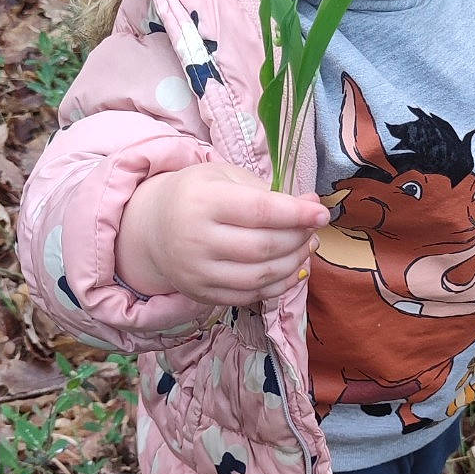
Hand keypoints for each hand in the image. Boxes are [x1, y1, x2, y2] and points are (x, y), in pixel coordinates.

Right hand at [116, 162, 329, 308]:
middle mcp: (196, 239)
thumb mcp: (226, 177)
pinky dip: (278, 285)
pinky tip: (291, 269)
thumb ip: (269, 191)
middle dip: (298, 239)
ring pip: (260, 276)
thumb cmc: (197, 195)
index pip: (260, 211)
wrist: (152, 228)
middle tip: (313, 230)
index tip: (321, 214)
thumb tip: (312, 205)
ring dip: (293, 263)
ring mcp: (197, 272)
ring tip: (306, 247)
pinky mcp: (201, 294)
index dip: (297, 214)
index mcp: (202, 202)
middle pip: (264, 247)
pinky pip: (250, 296)